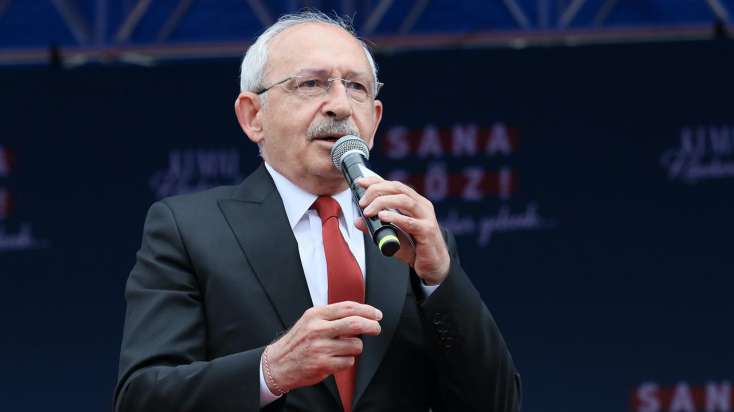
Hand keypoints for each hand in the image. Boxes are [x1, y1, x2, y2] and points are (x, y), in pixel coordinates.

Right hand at [265, 301, 381, 392]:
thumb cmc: (299, 341)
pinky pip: (348, 361)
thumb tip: (361, 314)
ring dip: (355, 347)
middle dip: (371, 326)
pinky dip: (347, 361)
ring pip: (355, 345)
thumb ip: (332, 316)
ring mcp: (320, 347)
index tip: (377, 315)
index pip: (348, 307)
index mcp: (316, 314)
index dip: (367, 310)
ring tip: (344, 349)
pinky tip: (336, 359)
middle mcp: (318, 329)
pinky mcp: (322, 364)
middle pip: (355, 323)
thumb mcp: (310, 320)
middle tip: (377, 329)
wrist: (278, 363)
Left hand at [355, 176, 449, 284]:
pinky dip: (395, 218)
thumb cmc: (415, 247)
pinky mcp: (428, 231)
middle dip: (377, 190)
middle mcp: (421, 205)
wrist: (434, 265)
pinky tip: (383, 217)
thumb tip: (357, 221)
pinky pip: (410, 222)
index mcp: (414, 202)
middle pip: (398, 188)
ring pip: (404, 200)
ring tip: (368, 211)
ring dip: (383, 202)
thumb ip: (375, 227)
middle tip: (362, 201)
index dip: (376, 181)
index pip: (394, 185)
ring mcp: (426, 217)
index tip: (360, 182)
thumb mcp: (391, 235)